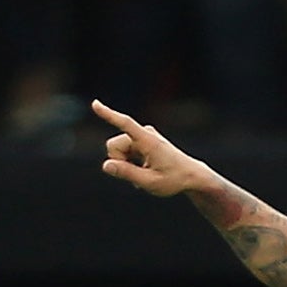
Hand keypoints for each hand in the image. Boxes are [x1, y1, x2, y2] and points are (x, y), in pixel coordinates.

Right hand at [93, 99, 207, 196]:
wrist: (191, 176)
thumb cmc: (174, 180)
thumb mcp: (150, 182)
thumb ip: (127, 173)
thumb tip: (106, 165)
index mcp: (148, 141)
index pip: (125, 124)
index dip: (109, 114)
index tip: (95, 104)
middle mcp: (144, 134)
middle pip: (113, 146)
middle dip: (119, 162)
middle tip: (139, 176)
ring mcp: (143, 136)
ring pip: (117, 151)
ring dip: (126, 164)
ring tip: (145, 173)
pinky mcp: (142, 141)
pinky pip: (124, 152)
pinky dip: (130, 163)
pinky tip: (145, 169)